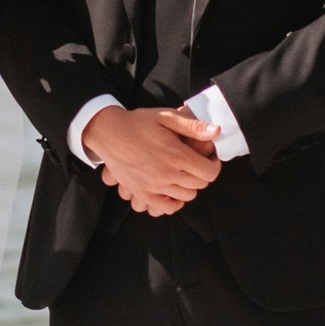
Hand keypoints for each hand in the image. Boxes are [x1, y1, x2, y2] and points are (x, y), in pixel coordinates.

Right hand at [87, 103, 221, 217]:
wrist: (108, 132)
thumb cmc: (138, 123)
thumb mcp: (166, 117)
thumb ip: (193, 126)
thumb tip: (216, 131)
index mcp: (177, 155)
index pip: (209, 172)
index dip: (214, 165)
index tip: (210, 159)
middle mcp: (168, 174)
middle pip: (199, 185)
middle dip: (202, 174)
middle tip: (197, 164)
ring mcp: (154, 186)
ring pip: (186, 197)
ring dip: (189, 187)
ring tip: (184, 174)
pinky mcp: (143, 193)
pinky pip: (167, 208)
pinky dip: (174, 202)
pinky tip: (172, 190)